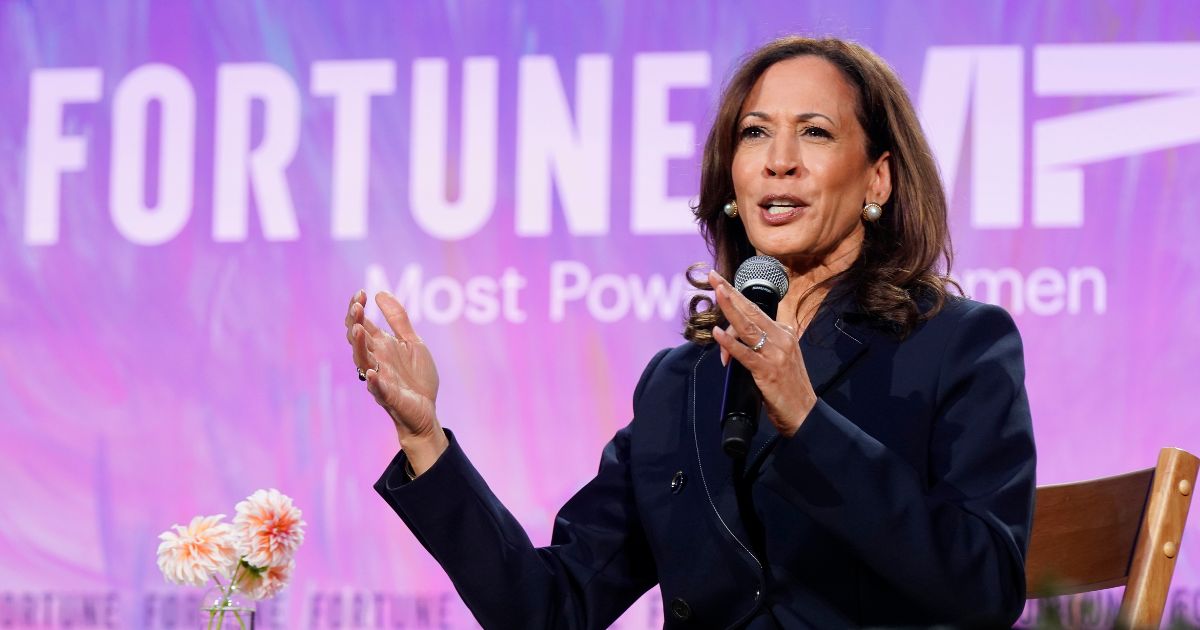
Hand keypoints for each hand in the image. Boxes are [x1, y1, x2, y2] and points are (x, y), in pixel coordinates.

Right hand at [345, 290, 447, 472]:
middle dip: (354, 323)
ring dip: (359, 346)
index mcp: (380, 345)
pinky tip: (371, 372)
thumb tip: (380, 292)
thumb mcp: (412, 342)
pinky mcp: (388, 396)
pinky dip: (373, 381)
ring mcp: (379, 377)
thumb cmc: (417, 377)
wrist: (427, 409)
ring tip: (358, 330)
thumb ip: (398, 319)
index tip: (361, 293)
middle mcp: (376, 359)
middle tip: (357, 307)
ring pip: (362, 360)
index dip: (358, 308)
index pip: (361, 323)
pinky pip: (377, 388)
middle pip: (357, 339)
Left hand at [708, 271, 816, 437]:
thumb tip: (733, 342)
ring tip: (716, 294)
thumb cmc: (788, 389)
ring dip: (730, 308)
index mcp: (785, 332)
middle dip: (730, 292)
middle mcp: (782, 338)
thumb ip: (760, 346)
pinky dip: (730, 342)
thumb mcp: (778, 359)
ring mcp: (776, 354)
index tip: (722, 283)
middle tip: (713, 277)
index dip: (736, 297)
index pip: (755, 312)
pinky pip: (746, 353)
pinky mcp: (768, 371)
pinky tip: (718, 334)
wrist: (805, 414)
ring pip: (748, 327)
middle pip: (751, 310)